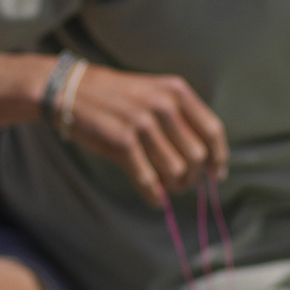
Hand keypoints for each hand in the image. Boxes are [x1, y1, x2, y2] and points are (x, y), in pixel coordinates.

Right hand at [62, 64, 227, 200]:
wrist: (70, 90)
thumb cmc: (116, 97)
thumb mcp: (153, 92)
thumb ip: (179, 117)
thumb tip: (204, 159)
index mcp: (176, 91)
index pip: (212, 130)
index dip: (218, 157)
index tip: (216, 175)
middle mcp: (164, 105)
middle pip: (197, 155)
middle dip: (193, 177)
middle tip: (182, 184)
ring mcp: (143, 123)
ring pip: (176, 170)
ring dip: (173, 186)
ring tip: (166, 188)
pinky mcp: (123, 141)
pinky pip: (149, 179)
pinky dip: (155, 195)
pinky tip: (154, 199)